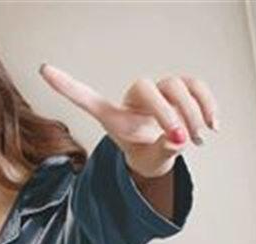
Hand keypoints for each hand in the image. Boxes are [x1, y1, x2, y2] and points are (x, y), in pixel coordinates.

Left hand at [39, 64, 219, 177]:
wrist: (165, 151)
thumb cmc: (147, 155)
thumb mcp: (150, 162)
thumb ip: (161, 152)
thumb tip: (177, 139)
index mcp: (114, 116)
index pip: (87, 98)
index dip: (66, 85)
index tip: (42, 69)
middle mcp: (134, 97)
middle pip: (150, 89)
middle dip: (168, 115)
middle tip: (181, 138)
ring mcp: (159, 89)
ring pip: (177, 87)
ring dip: (192, 115)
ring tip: (196, 140)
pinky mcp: (183, 87)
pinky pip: (196, 87)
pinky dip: (207, 105)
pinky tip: (212, 126)